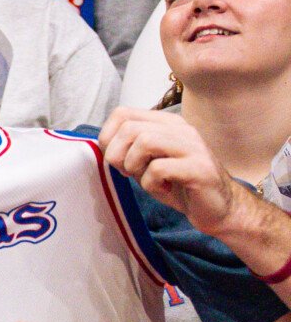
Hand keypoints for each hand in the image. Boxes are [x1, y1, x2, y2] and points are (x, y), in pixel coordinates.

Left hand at [100, 106, 241, 234]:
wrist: (217, 208)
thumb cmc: (178, 185)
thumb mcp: (146, 164)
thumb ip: (128, 150)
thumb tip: (103, 145)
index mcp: (166, 124)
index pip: (122, 113)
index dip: (107, 137)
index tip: (115, 159)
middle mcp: (181, 129)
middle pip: (130, 128)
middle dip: (117, 155)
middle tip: (129, 172)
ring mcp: (193, 146)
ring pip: (145, 141)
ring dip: (134, 166)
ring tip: (146, 179)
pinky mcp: (199, 168)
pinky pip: (159, 168)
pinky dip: (151, 183)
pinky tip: (164, 188)